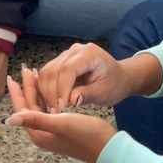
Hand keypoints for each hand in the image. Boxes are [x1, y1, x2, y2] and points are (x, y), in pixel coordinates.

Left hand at [5, 75, 116, 162]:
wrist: (109, 148)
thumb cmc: (86, 135)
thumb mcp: (60, 124)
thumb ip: (35, 120)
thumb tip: (8, 120)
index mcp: (38, 133)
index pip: (22, 109)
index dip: (17, 92)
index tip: (11, 77)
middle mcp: (43, 133)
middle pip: (30, 107)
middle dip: (27, 88)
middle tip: (26, 69)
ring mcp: (52, 131)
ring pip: (40, 107)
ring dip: (37, 91)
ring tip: (35, 74)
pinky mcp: (63, 128)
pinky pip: (50, 109)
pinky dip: (48, 97)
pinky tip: (50, 88)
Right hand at [35, 43, 161, 110]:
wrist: (118, 77)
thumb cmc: (114, 84)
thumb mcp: (104, 92)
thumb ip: (87, 95)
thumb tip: (69, 100)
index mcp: (88, 54)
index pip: (67, 70)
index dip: (61, 89)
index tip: (60, 107)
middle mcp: (74, 51)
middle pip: (53, 70)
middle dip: (50, 93)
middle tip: (53, 112)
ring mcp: (65, 55)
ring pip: (46, 73)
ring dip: (44, 92)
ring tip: (51, 109)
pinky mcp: (60, 63)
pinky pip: (46, 75)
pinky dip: (44, 90)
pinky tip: (49, 103)